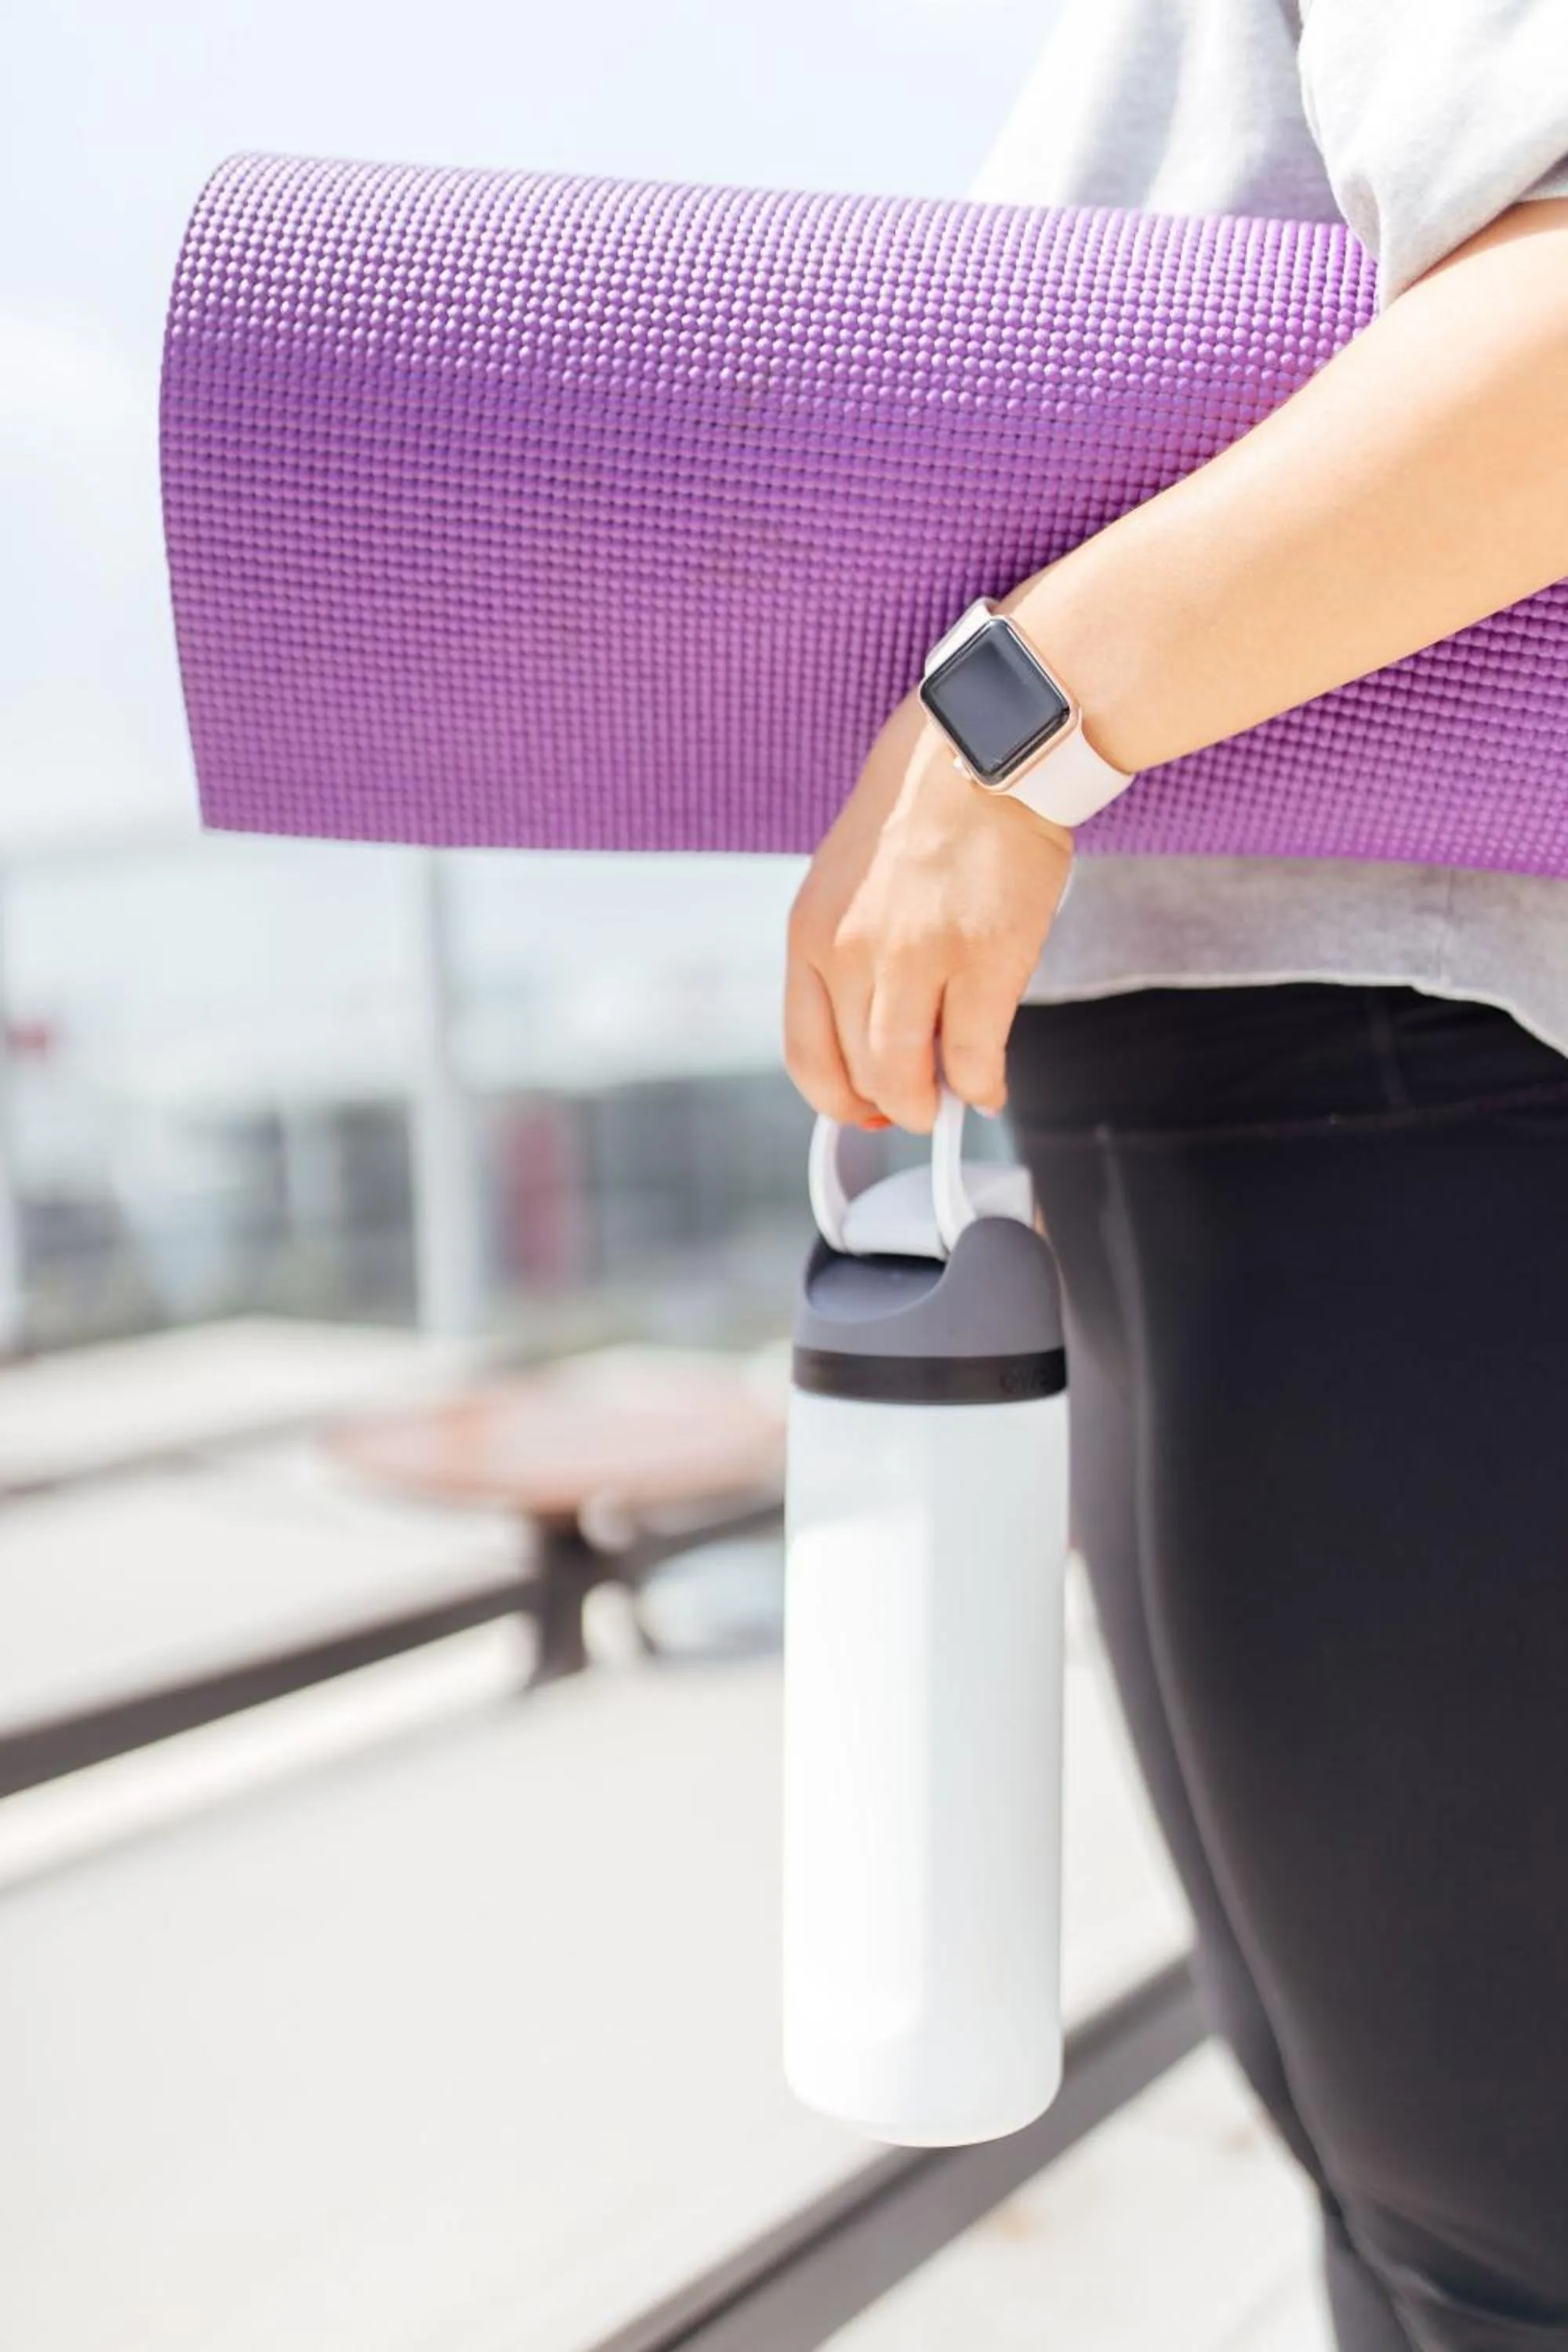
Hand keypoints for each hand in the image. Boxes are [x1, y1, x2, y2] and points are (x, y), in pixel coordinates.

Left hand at [784, 688, 1073, 1132]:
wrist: (982, 753)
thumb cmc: (923, 816)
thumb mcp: (850, 885)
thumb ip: (849, 959)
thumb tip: (874, 1044)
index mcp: (810, 935)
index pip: (807, 1055)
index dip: (838, 1100)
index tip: (865, 1109)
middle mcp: (851, 953)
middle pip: (861, 1075)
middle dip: (893, 1105)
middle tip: (920, 1104)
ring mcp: (916, 959)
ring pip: (910, 1078)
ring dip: (932, 1104)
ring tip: (954, 1093)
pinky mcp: (982, 960)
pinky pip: (973, 1058)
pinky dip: (983, 1085)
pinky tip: (988, 1082)